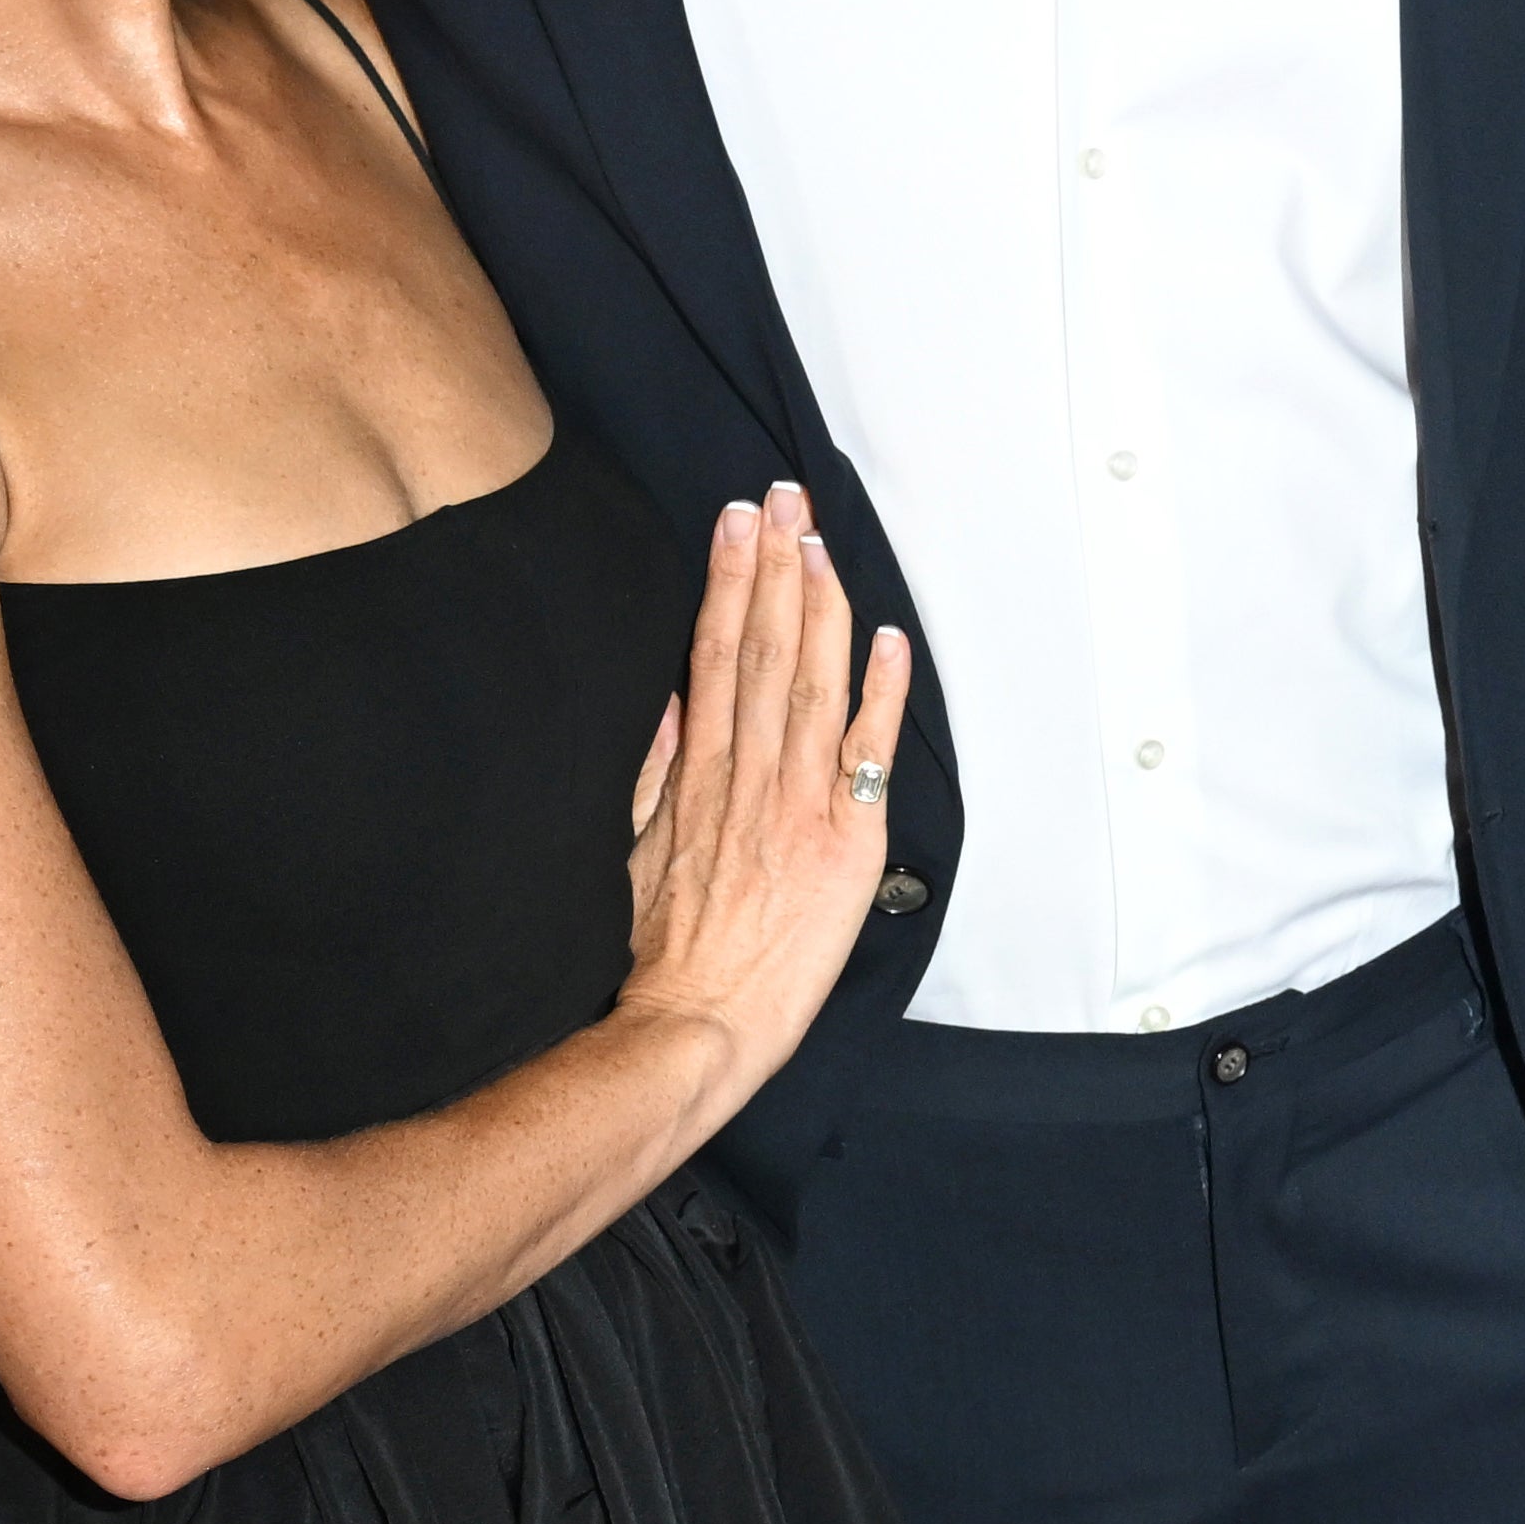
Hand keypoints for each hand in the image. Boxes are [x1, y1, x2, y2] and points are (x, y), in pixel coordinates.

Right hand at [615, 488, 913, 1100]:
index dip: (729, 583)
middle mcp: (747, 778)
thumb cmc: (663, 954)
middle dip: (773, 566)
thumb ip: (656, 775)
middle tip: (782, 496)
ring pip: (809, 684)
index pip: (714, 656)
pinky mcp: (846, 843)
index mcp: (697, 777)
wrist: (693, 1027)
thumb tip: (673, 705)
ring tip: (818, 538)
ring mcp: (799, 806)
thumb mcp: (637, 852)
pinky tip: (887, 637)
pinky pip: (867, 754)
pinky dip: (880, 693)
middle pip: (761, 651)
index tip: (736, 524)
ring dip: (818, 605)